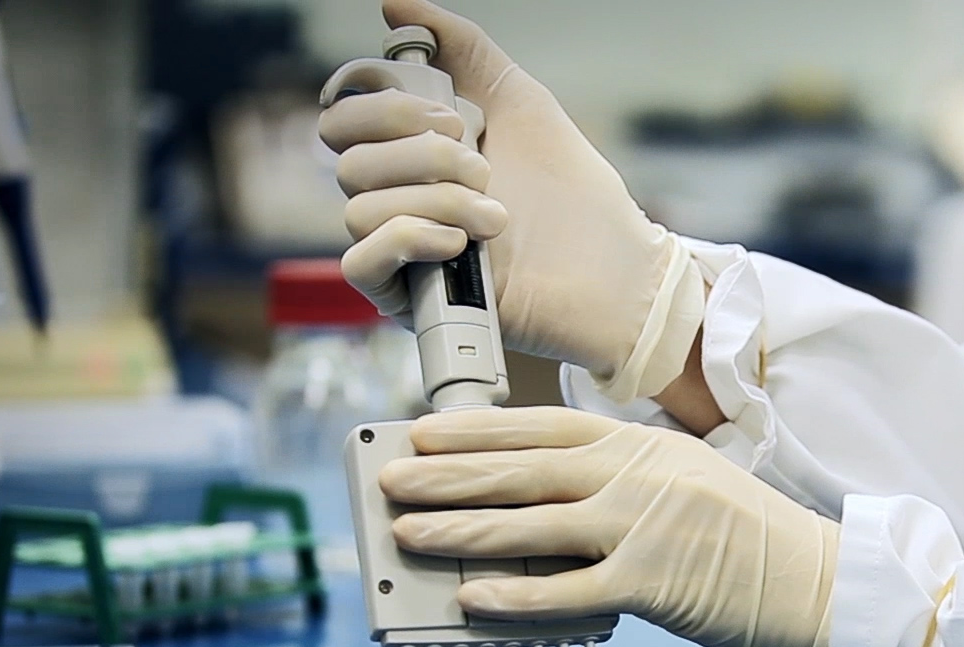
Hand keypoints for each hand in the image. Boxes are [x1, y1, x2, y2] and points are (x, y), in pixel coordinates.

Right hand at [318, 0, 703, 402]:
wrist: (617, 272)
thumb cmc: (576, 197)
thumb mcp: (519, 102)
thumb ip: (462, 50)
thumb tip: (396, 7)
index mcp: (413, 157)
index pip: (346, 119)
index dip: (384, 105)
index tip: (451, 114)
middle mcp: (401, 202)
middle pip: (347, 159)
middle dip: (422, 150)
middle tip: (485, 164)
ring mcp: (404, 253)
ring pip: (359, 205)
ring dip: (438, 197)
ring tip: (498, 215)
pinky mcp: (410, 300)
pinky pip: (359, 261)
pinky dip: (408, 238)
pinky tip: (460, 242)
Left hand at [380, 408, 838, 646]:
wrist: (819, 584)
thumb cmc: (753, 542)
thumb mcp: (689, 484)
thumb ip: (623, 484)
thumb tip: (543, 508)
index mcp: (645, 445)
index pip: (545, 426)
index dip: (480, 430)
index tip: (428, 433)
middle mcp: (638, 476)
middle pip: (523, 471)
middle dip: (448, 475)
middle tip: (391, 479)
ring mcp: (644, 528)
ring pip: (531, 527)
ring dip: (461, 530)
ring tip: (408, 534)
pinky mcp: (652, 584)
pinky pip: (567, 593)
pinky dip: (516, 597)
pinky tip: (472, 597)